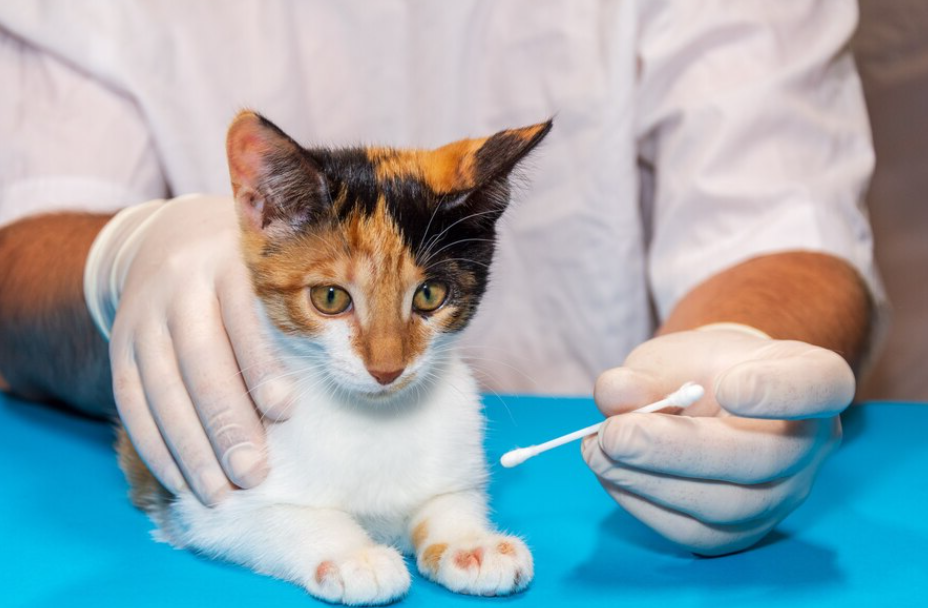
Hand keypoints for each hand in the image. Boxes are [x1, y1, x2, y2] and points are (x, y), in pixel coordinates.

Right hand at [85, 195, 294, 504]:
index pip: (243, 316)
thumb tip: (318, 400)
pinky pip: (131, 401)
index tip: (284, 411)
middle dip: (225, 423)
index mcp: (229, 261)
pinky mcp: (121, 342)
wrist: (178, 236)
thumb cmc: (252, 271)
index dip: (261, 365)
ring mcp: (144, 315)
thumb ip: (298, 317)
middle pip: (199, 360)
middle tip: (253, 473)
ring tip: (220, 493)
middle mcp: (180, 284)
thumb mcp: (276, 272)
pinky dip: (154, 447)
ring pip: (161, 388)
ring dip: (189, 448)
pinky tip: (180, 482)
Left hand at [581, 324, 852, 555]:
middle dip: (678, 450)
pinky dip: (644, 503)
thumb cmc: (699, 370)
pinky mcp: (742, 532)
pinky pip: (695, 532)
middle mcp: (813, 444)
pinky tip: (611, 473)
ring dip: (651, 481)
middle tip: (614, 434)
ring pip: (728, 506)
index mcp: (812, 377)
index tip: (730, 387)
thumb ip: (645, 372)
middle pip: (763, 458)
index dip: (779, 390)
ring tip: (598, 451)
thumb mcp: (672, 355)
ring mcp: (784, 495)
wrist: (711, 404)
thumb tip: (615, 395)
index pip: (819, 385)